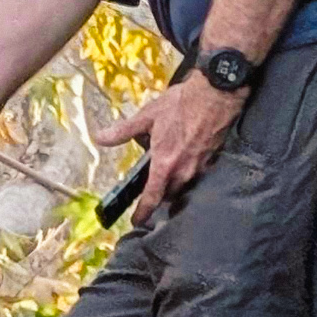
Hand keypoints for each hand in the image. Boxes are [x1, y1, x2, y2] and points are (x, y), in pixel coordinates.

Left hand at [92, 74, 245, 225]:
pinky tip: (182, 158)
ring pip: (183, 185)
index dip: (144, 211)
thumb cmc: (180, 105)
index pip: (153, 196)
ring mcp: (200, 166)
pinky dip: (186, 172)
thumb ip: (123, 131)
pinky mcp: (211, 159)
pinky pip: (195, 174)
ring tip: (165, 173)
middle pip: (169, 193)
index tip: (137, 221)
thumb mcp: (147, 117)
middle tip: (150, 190)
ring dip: (172, 184)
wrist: (216, 95)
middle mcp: (183, 170)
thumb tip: (100, 139)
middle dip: (159, 196)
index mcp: (165, 163)